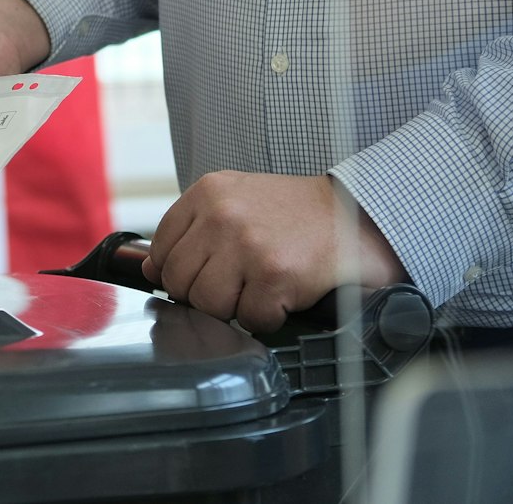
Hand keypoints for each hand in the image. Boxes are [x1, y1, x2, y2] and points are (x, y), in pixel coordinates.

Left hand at [141, 171, 405, 332]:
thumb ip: (194, 229)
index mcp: (208, 193)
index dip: (180, 273)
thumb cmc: (297, 215)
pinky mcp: (275, 275)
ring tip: (262, 289)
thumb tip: (152, 270)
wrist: (360, 214)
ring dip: (236, 309)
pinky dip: (270, 317)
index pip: (161, 250)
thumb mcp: (237, 201)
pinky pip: (250, 320)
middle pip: (180, 282)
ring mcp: (248, 245)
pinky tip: (286, 295)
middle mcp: (223, 215)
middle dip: (207, 295)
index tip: (205, 275)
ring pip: (208, 306)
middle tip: (239, 285)